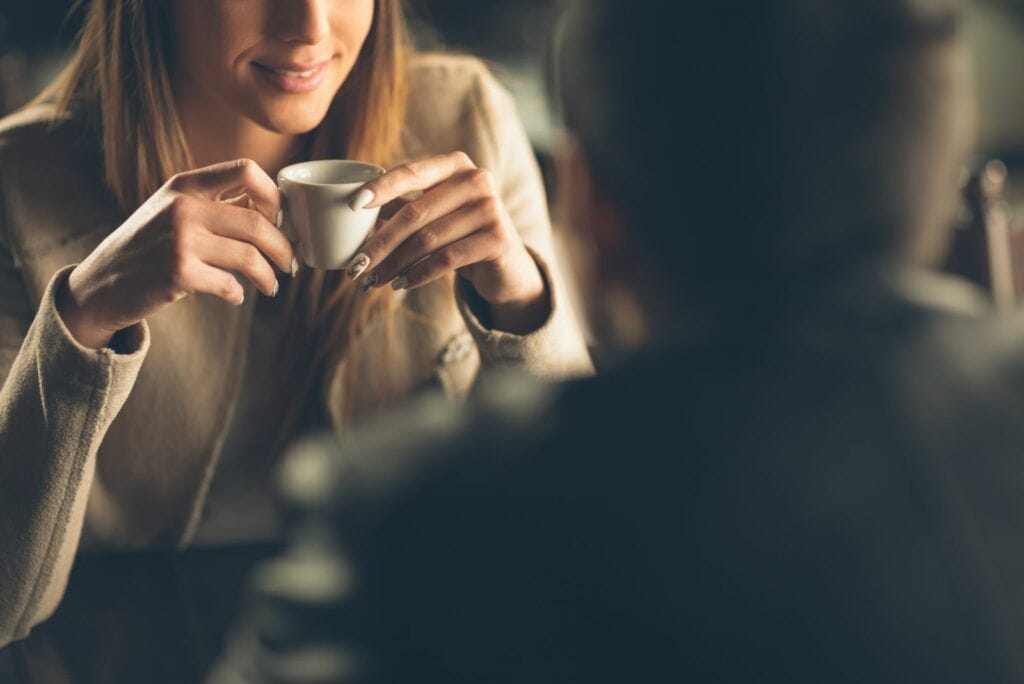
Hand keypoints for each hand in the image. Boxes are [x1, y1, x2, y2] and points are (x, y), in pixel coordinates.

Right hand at [57, 159, 293, 348]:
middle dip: (283, 247)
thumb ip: (215, 204)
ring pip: (250, 257)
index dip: (273, 196)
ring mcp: (180, 239)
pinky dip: (238, 294)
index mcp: (186, 185)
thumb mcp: (174, 210)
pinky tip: (235, 296)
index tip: (279, 220)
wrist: (102, 283)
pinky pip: (229, 284)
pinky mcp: (178, 272)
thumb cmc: (148, 246)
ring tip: (272, 285)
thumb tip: (275, 210)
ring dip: (269, 277)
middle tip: (288, 262)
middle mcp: (183, 207)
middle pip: (258, 223)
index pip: (246, 170)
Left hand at [344, 152, 547, 331]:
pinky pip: (446, 259)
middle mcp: (477, 180)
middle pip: (415, 213)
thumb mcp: (433, 214)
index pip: (411, 172)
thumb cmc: (461, 234)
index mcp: (456, 165)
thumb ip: (402, 205)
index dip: (380, 188)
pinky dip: (418, 274)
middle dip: (380, 243)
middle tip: (356, 266)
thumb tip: (352, 208)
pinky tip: (401, 284)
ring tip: (373, 280)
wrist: (507, 265)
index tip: (352, 206)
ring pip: (428, 240)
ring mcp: (491, 209)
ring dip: (394, 264)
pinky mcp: (497, 239)